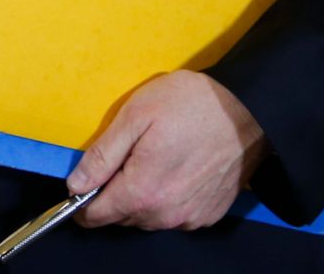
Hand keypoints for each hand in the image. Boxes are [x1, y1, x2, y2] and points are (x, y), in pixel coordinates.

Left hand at [66, 71, 266, 230]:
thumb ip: (102, 156)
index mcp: (142, 191)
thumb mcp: (134, 117)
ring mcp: (190, 217)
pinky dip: (166, 199)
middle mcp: (166, 214)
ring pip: (148, 218)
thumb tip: (75, 184)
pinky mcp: (209, 214)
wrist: (247, 109)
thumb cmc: (189, 105)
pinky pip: (174, 215)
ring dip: (140, 197)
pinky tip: (174, 169)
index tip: (82, 183)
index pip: (96, 215)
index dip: (82, 200)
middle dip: (113, 194)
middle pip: (122, 217)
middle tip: (124, 157)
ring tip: (151, 159)